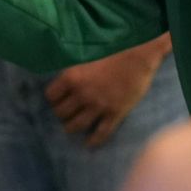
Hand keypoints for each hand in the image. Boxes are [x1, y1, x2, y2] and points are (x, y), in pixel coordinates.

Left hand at [45, 41, 167, 146]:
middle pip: (61, 112)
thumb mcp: (86, 55)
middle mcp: (82, 94)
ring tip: (70, 127)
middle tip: (64, 111)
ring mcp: (98, 105)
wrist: (139, 53)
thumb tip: (64, 78)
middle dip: (61, 112)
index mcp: (72, 76)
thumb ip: (74, 69)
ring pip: (76, 124)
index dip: (53, 97)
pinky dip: (93, 140)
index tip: (56, 98)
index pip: (51, 95)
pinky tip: (88, 143)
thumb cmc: (113, 47)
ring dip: (70, 127)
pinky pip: (101, 132)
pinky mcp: (115, 113)